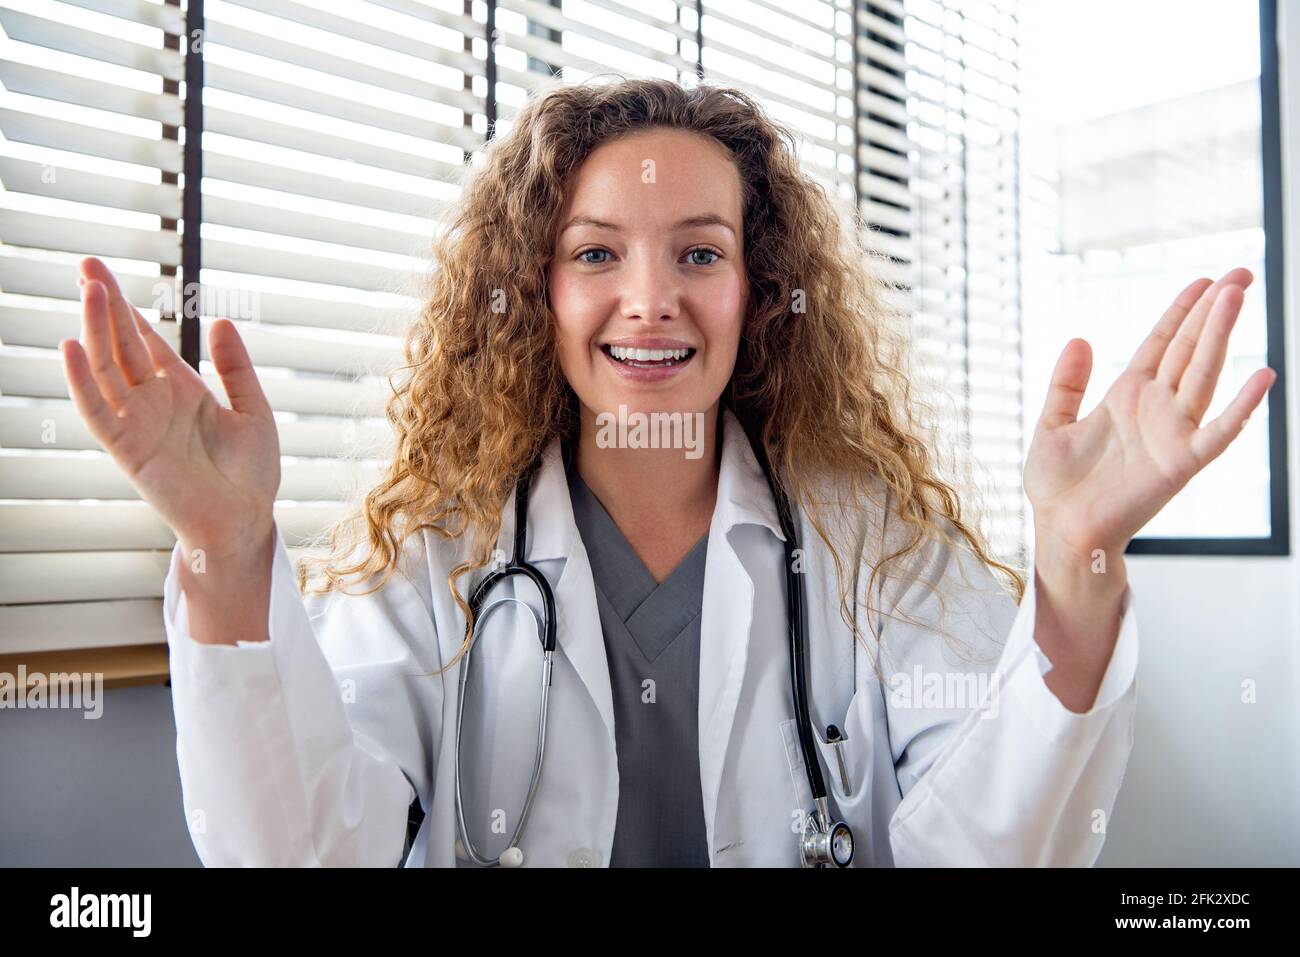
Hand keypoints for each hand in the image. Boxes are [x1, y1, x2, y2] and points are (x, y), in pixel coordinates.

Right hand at [60, 257, 280, 557]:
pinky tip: (72, 348)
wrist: (245, 521)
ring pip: (106, 368)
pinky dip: (82, 382)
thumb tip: (220, 320)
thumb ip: (235, 368)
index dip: (125, 307)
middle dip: (103, 306)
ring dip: (95, 330)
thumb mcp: (252, 410)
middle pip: (119, 344)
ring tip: (90, 289)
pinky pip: (97, 412)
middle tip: (86, 264)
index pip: (143, 339)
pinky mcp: (128, 450)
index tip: (102, 271)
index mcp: (180, 389)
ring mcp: (137, 424)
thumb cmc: (250, 474)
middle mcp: (152, 402)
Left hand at [1021, 268, 1275, 711]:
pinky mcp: (1180, 464)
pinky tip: (1262, 376)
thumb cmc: (1057, 487)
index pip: (1161, 342)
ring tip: (1237, 295)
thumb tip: (1080, 337)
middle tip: (1241, 272)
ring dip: (1222, 336)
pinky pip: (1218, 432)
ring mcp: (1171, 433)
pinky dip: (1241, 407)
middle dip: (1215, 310)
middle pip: (1191, 349)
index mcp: (1126, 396)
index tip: (1204, 279)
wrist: (1059, 530)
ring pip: (1203, 374)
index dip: (1182, 311)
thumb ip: (1066, 383)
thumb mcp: (1051, 424)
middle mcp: (1155, 409)